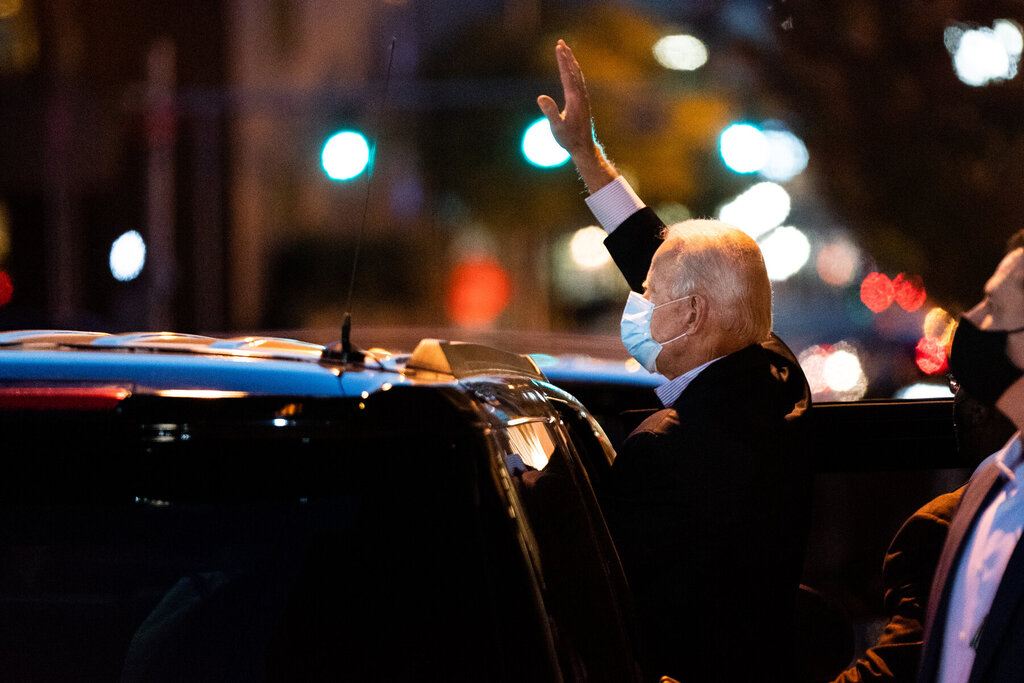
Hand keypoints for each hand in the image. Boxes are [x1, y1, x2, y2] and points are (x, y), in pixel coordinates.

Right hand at [536, 40, 617, 192]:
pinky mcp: (582, 102)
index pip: (567, 74)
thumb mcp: (556, 128)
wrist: (584, 148)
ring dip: (571, 62)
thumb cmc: (569, 140)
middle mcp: (580, 96)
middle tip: (561, 42)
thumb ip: (550, 112)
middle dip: (567, 56)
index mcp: (574, 99)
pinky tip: (572, 70)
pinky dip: (574, 71)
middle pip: (573, 71)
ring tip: (566, 51)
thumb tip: (541, 97)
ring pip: (577, 75)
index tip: (558, 47)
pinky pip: (578, 82)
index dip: (562, 60)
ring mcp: (583, 98)